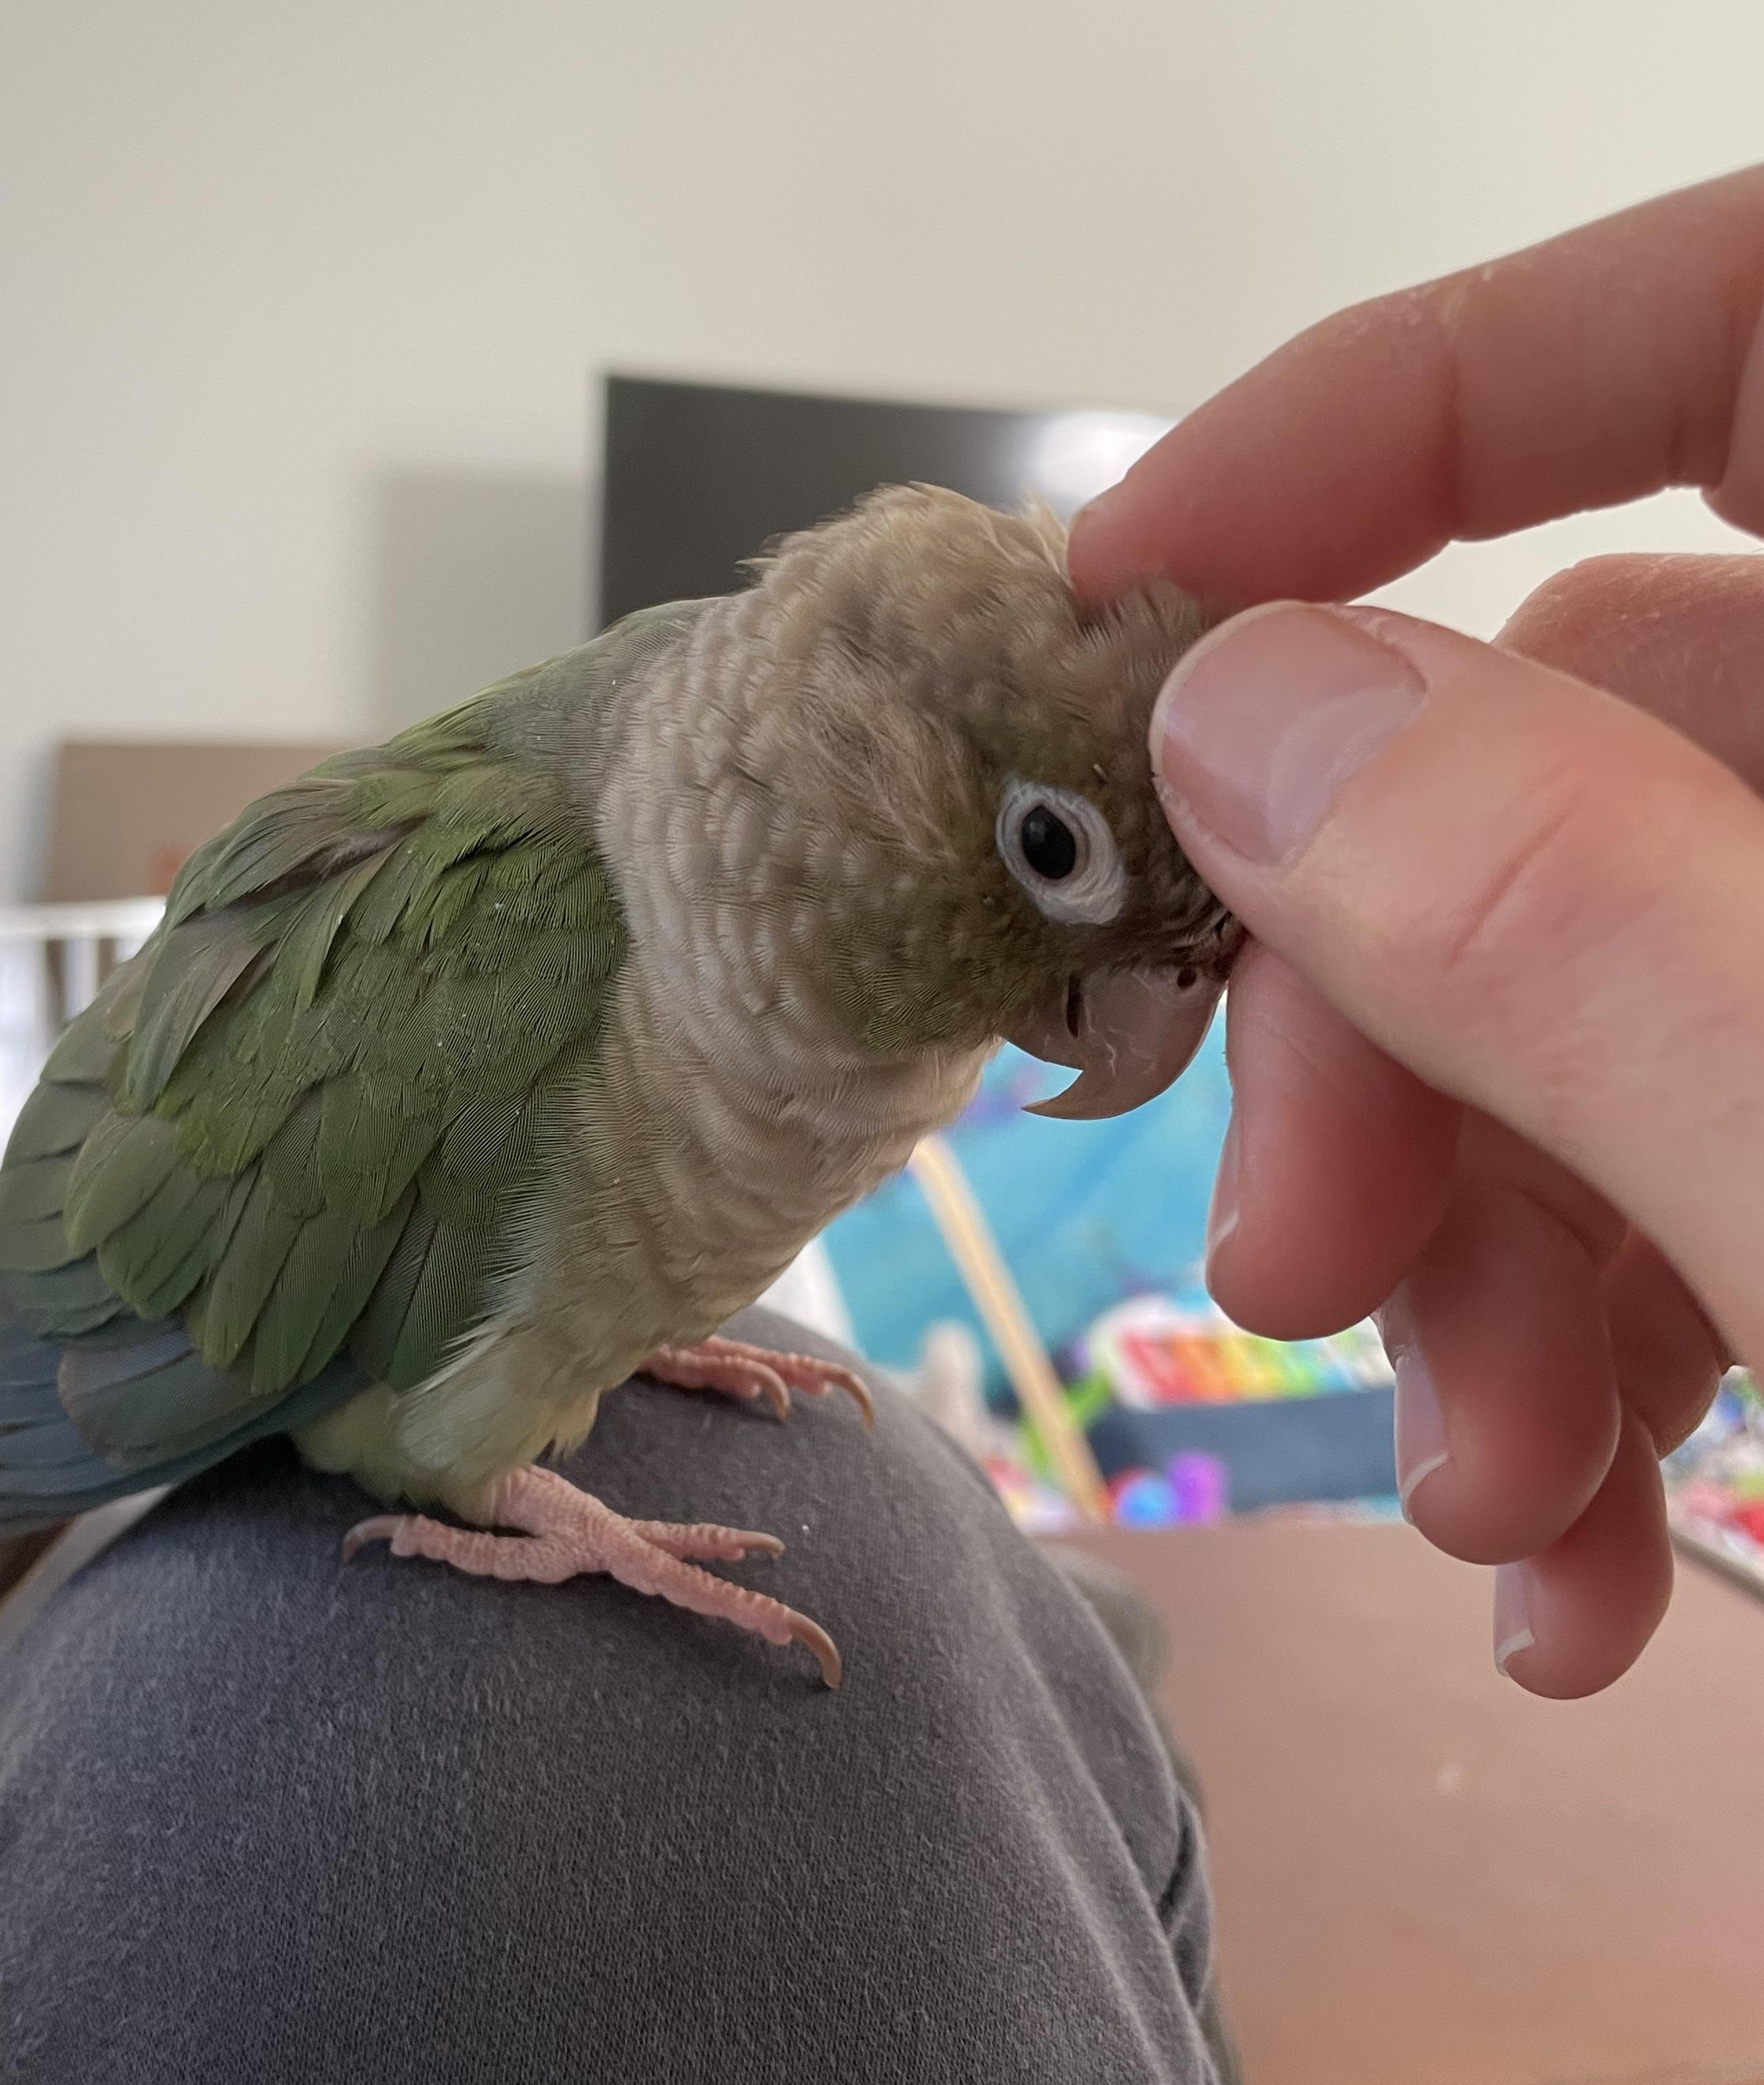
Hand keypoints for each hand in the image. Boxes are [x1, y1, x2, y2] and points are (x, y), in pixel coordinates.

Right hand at [1068, 165, 1763, 1697]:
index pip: (1735, 317)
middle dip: (1394, 1023)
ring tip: (1488, 1489)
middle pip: (1592, 747)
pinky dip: (1584, 1352)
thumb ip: (1600, 940)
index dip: (1390, 413)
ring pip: (1601, 992)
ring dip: (1473, 1251)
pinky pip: (1690, 1161)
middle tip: (1288, 1261)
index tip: (1120, 606)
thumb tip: (1237, 715)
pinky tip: (1568, 1549)